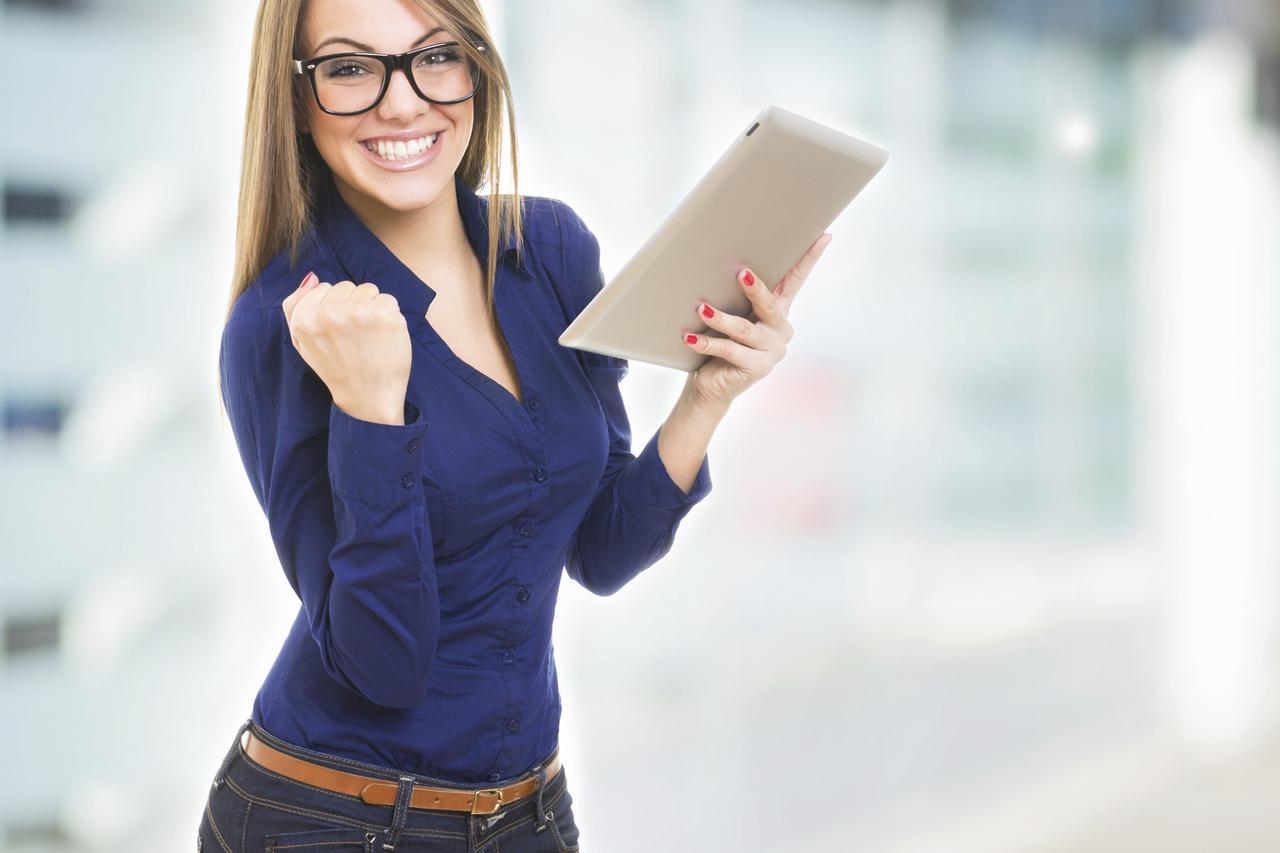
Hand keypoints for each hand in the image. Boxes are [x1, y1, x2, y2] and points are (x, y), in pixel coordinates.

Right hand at [282, 271, 412, 422]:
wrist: (367, 397)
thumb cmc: (335, 368)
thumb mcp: (301, 341)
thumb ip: (296, 307)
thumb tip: (313, 277)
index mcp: (305, 319)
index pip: (325, 287)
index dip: (334, 307)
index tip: (337, 331)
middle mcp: (329, 313)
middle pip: (347, 286)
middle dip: (353, 305)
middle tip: (354, 336)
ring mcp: (359, 313)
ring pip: (369, 289)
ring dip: (371, 308)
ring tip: (368, 335)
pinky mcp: (385, 315)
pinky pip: (388, 299)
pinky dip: (389, 316)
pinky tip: (383, 337)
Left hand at [681, 232, 833, 409]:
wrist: (712, 385)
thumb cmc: (720, 343)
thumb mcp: (731, 314)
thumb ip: (735, 295)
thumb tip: (725, 263)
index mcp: (778, 312)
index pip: (796, 281)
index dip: (809, 259)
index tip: (823, 236)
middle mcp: (780, 330)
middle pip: (770, 305)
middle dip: (755, 289)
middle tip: (741, 273)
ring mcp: (772, 351)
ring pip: (744, 329)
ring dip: (720, 319)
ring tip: (701, 310)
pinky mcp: (758, 368)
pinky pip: (730, 351)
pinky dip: (708, 343)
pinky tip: (690, 338)